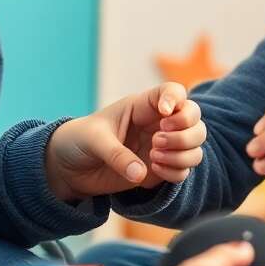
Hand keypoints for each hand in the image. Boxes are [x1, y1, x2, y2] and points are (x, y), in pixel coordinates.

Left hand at [44, 82, 206, 201]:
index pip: (174, 92)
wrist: (69, 168)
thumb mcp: (94, 141)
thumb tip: (141, 173)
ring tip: (154, 157)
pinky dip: (176, 171)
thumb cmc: (79, 141)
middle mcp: (157, 124)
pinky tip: (154, 171)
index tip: (165, 114)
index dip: (177, 99)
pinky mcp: (159, 170)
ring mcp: (161, 147)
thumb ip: (116, 155)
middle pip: (194, 117)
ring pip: (195, 145)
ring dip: (183, 152)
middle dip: (185, 131)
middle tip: (157, 140)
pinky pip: (184, 170)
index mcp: (142, 106)